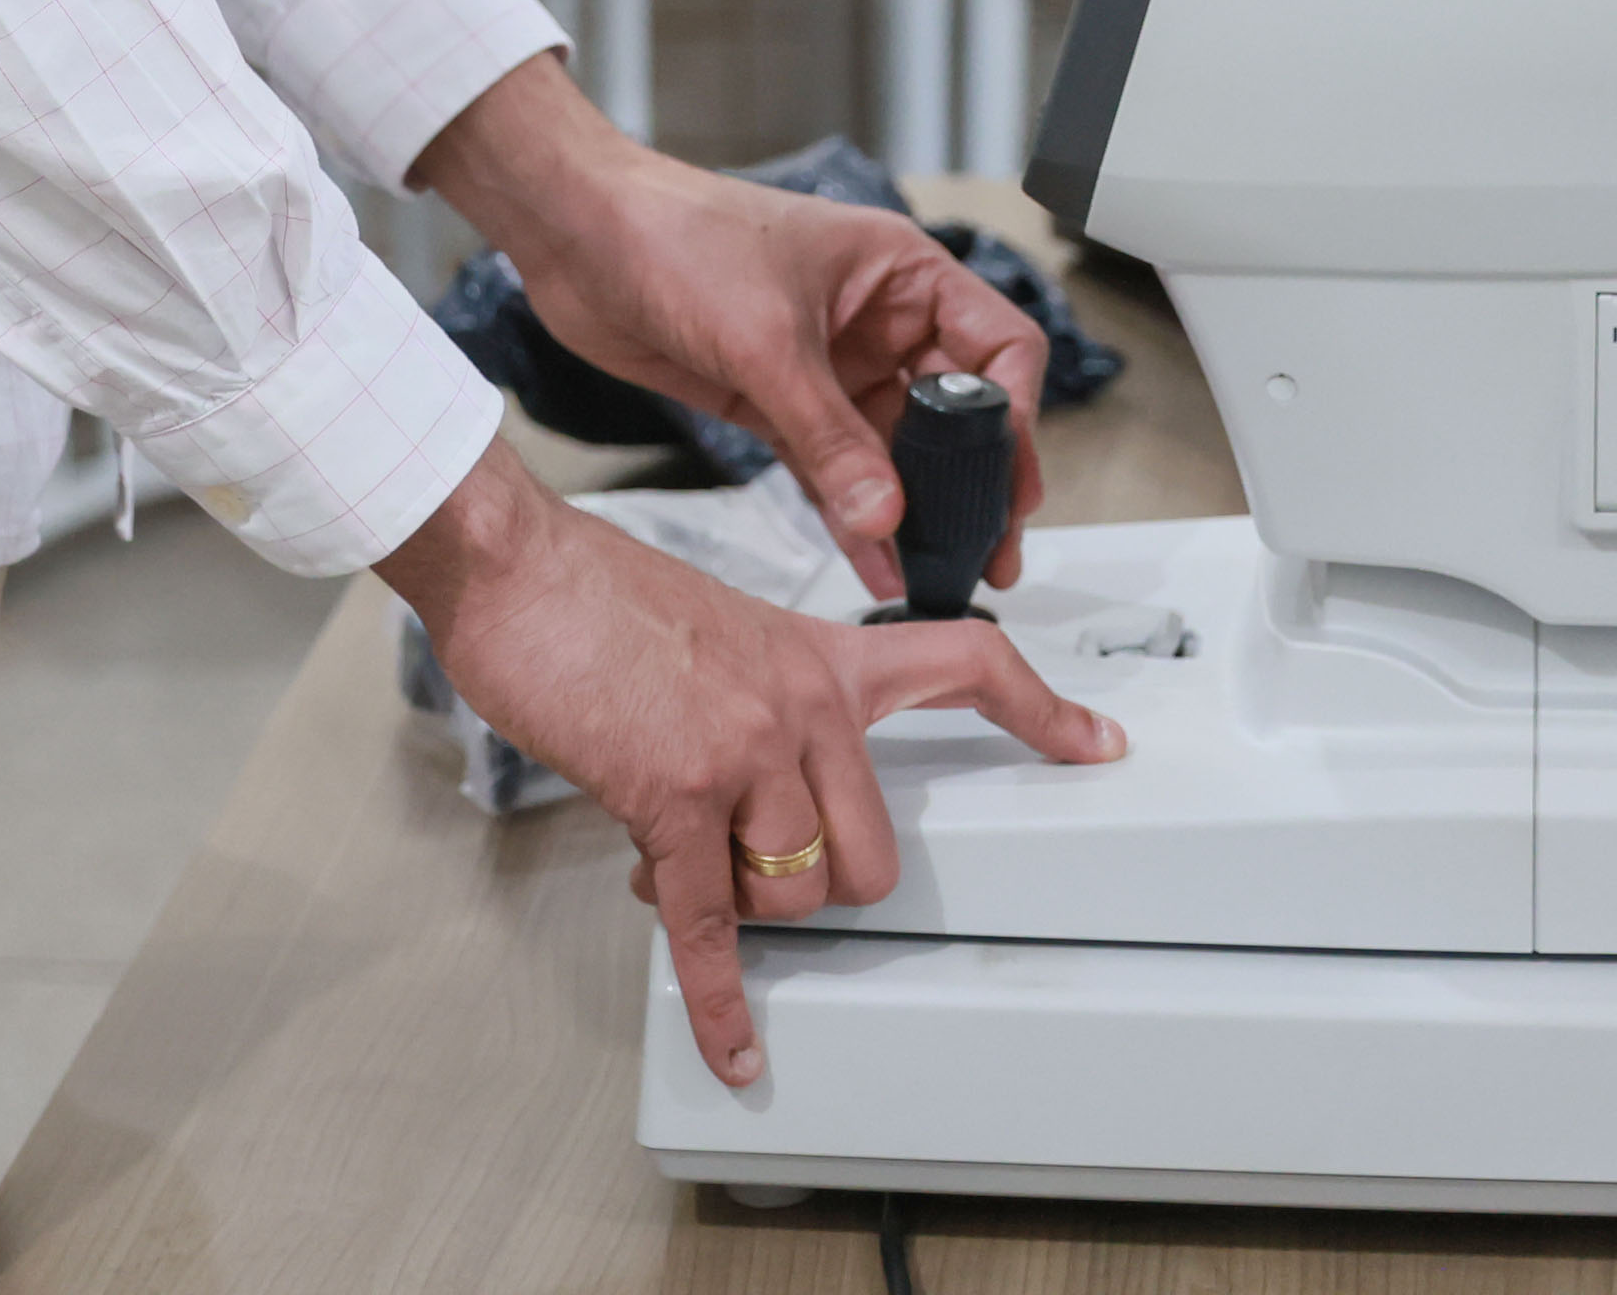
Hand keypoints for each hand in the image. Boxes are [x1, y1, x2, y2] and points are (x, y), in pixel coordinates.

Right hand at [380, 436, 1120, 1084]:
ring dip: (740, 908)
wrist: (519, 570)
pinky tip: (736, 1045)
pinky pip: (710, 924)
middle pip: (872, 854)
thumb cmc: (597, 597)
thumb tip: (743, 809)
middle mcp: (802, 706)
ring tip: (677, 867)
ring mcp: (744, 752)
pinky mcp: (674, 796)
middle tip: (755, 874)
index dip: (1041, 711)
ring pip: (798, 892)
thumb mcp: (719, 633)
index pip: (966, 664)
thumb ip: (759, 711)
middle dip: (817, 891)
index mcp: (821, 657)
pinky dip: (721, 999)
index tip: (1096, 745)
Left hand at [412, 54, 1049, 600]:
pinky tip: (872, 560)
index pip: (998, 345)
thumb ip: (829, 436)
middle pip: (953, 410)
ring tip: (938, 571)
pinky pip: (833, 471)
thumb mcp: (767, 340)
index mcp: (900, 272)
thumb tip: (885, 513)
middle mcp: (875, 320)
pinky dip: (852, 515)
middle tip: (987, 549)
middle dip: (971, 480)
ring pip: (893, 451)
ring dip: (912, 509)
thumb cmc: (675, 233)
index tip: (1010, 480)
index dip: (1016, 413)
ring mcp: (827, 365)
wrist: (577, 238)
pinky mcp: (776, 403)